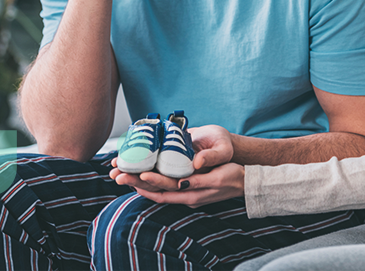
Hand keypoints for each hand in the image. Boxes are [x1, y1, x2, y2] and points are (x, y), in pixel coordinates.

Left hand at [108, 124, 234, 191]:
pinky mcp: (188, 183)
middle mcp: (185, 195)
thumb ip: (198, 181)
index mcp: (190, 195)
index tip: (134, 174)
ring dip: (141, 181)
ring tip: (125, 173)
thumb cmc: (233, 177)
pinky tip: (145, 170)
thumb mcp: (217, 179)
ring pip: (158, 187)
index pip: (163, 192)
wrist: (246, 181)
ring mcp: (186, 190)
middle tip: (118, 175)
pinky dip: (154, 178)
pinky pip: (166, 182)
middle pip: (155, 191)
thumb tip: (180, 181)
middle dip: (136, 183)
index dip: (147, 184)